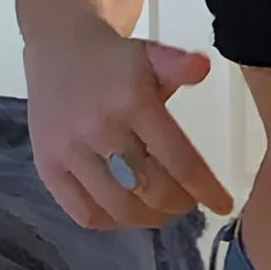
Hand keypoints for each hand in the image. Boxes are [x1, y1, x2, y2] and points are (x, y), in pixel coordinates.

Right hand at [25, 19, 234, 230]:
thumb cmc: (114, 60)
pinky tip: (127, 208)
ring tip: (161, 208)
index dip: (205, 189)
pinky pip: (85, 213)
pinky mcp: (47, 167)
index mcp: (130, 101)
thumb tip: (203, 67)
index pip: (178, 159)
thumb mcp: (150, 54)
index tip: (223, 205)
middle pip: (151, 189)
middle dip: (179, 203)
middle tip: (188, 201)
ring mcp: (68, 151)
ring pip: (119, 207)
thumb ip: (178, 65)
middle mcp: (97, 128)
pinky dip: (113, 221)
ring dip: (150, 217)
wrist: (57, 48)